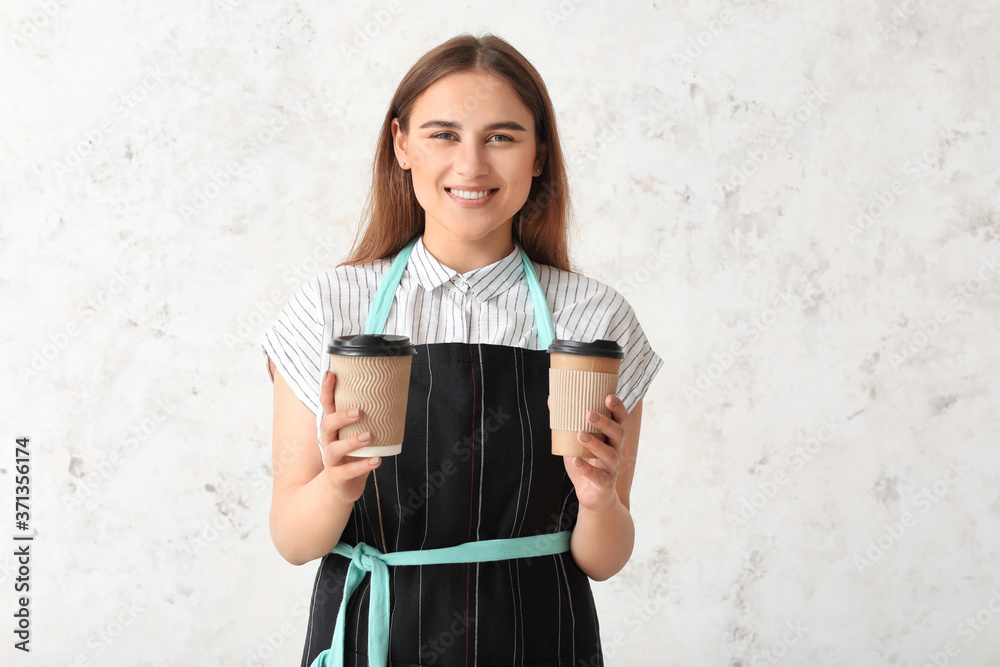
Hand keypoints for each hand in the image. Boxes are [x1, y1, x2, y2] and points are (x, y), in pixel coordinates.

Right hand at [319, 370, 380, 504]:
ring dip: (351, 442)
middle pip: (326, 425)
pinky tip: (377, 461)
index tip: (331, 373)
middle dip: (341, 416)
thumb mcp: (357, 437)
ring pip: (334, 449)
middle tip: (359, 411)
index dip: (326, 390)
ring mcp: (330, 461)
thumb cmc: (352, 456)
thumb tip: (394, 396)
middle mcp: (328, 442)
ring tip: (369, 436)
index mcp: (333, 429)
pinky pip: (347, 472)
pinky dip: (363, 466)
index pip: (326, 406)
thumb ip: (369, 421)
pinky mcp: (336, 478)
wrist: (339, 489)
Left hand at [548, 394, 627, 511]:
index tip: (608, 396)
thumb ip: (565, 422)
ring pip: (610, 454)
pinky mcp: (605, 483)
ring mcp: (612, 467)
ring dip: (596, 444)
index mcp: (610, 436)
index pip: (620, 418)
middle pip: (618, 433)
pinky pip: (598, 476)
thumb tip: (551, 398)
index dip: (617, 407)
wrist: (592, 494)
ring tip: (580, 435)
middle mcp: (615, 449)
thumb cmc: (585, 461)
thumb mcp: (574, 440)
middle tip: (589, 413)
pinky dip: (587, 468)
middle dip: (605, 422)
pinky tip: (576, 461)